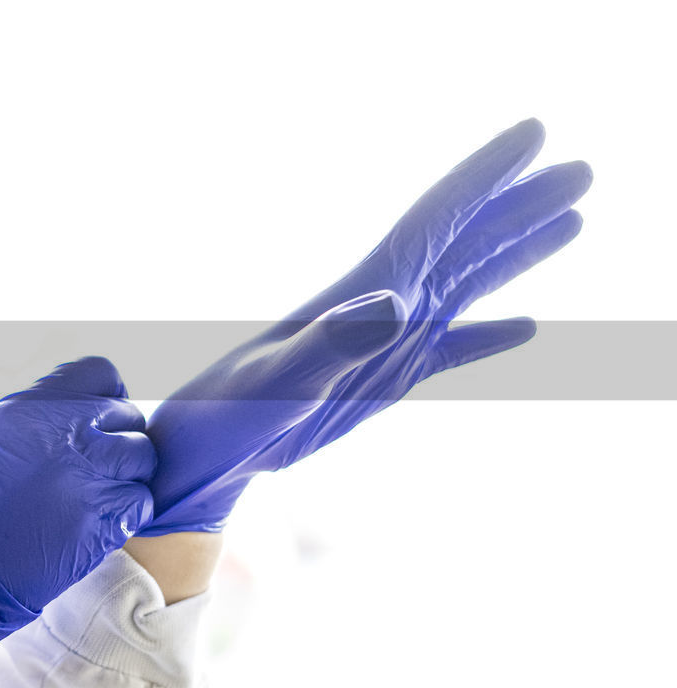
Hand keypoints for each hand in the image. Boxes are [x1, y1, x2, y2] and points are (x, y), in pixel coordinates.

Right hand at [0, 356, 155, 674]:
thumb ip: (33, 420)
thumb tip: (66, 415)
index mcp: (31, 406)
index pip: (101, 373)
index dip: (105, 397)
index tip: (97, 422)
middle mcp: (65, 432)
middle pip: (127, 415)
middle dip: (117, 439)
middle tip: (94, 469)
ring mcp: (87, 475)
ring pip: (143, 456)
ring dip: (127, 475)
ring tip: (98, 495)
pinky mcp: (102, 521)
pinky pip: (141, 501)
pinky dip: (127, 512)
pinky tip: (98, 523)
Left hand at [141, 118, 592, 535]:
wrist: (212, 446)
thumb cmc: (234, 409)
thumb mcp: (282, 377)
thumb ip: (333, 340)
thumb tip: (391, 302)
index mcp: (365, 291)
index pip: (437, 217)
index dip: (486, 174)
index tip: (535, 133)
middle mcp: (385, 304)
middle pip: (467, 240)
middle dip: (523, 204)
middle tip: (583, 170)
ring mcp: (390, 340)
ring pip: (469, 283)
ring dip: (518, 252)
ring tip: (571, 222)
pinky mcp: (387, 378)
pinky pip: (453, 348)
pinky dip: (490, 336)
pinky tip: (524, 326)